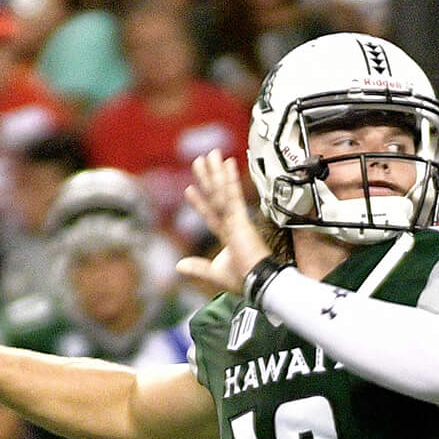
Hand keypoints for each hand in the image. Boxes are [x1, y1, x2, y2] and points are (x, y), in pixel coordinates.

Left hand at [176, 151, 269, 295]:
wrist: (259, 283)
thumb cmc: (244, 281)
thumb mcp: (216, 274)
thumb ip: (198, 267)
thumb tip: (178, 265)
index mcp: (228, 236)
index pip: (210, 214)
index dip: (199, 203)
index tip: (189, 189)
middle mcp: (233, 224)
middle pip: (216, 197)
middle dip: (208, 178)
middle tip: (201, 159)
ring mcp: (238, 220)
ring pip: (222, 192)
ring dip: (215, 172)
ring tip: (210, 155)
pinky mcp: (242, 220)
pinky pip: (233, 196)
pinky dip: (229, 180)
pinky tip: (226, 164)